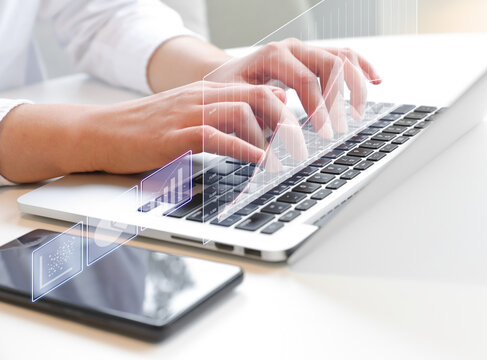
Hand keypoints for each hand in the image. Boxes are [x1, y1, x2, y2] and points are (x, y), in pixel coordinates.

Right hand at [92, 81, 309, 173]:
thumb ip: (221, 121)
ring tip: (286, 158)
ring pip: (242, 112)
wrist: (101, 131)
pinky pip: (216, 136)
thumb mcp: (189, 119)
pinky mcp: (175, 135)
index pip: (259, 91)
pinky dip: (242, 148)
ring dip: (270, 137)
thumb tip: (257, 131)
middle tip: (303, 147)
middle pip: (259, 97)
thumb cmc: (147, 130)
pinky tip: (258, 160)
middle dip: (288, 122)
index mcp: (209, 93)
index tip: (304, 132)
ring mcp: (189, 114)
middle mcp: (203, 98)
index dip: (287, 111)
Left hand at [206, 38, 380, 138]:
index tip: (324, 132)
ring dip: (356, 84)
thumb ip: (258, 108)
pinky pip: (344, 55)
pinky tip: (375, 80)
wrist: (228, 76)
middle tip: (339, 128)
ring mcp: (305, 50)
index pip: (307, 80)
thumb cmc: (231, 90)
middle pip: (330, 65)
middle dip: (339, 99)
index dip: (319, 107)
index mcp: (273, 56)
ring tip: (358, 112)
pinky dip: (361, 67)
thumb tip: (283, 115)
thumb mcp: (237, 100)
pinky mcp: (313, 56)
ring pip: (342, 56)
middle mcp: (292, 48)